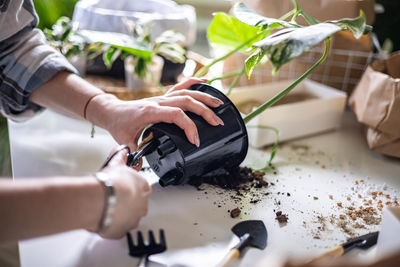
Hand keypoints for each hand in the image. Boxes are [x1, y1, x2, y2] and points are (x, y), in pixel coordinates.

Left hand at [86, 78, 223, 150]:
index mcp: (151, 112)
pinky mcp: (163, 97)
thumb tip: (141, 169)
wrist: (111, 110)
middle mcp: (158, 101)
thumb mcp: (125, 142)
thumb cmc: (118, 124)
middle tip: (217, 123)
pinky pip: (180, 86)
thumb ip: (134, 156)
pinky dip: (194, 83)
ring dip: (204, 97)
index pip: (176, 115)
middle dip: (205, 112)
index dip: (189, 127)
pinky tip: (205, 82)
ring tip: (219, 104)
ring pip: (186, 92)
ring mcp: (161, 97)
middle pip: (186, 101)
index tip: (195, 141)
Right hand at [97, 147, 150, 238]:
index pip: (143, 187)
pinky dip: (113, 225)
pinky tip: (105, 218)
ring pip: (131, 217)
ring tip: (109, 208)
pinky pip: (120, 228)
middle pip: (138, 203)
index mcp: (143, 187)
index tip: (123, 187)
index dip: (132, 187)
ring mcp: (134, 218)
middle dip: (128, 201)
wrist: (102, 200)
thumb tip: (122, 151)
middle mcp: (142, 203)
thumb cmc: (111, 183)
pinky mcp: (124, 230)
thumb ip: (120, 158)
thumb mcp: (116, 165)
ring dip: (122, 214)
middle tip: (114, 197)